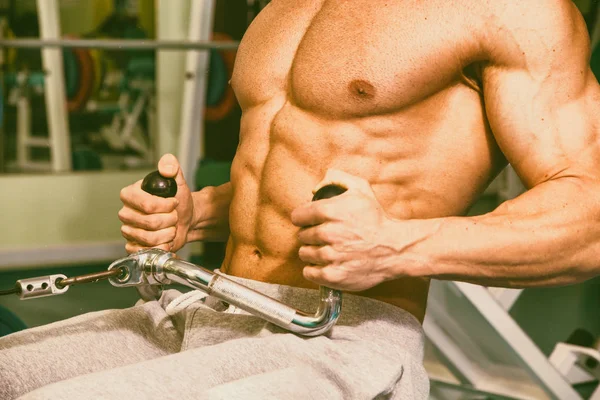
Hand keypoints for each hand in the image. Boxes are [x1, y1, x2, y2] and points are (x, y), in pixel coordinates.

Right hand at [118, 154, 194, 252]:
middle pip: (150, 223)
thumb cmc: (178, 199)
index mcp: (130, 194)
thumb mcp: (177, 180)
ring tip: (171, 226)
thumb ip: (172, 168)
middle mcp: (125, 213)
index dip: (166, 206)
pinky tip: (166, 239)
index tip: (174, 203)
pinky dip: (163, 246)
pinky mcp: (133, 246)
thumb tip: (167, 166)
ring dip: (168, 233)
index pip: (147, 205)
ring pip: (150, 238)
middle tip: (174, 216)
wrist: (185, 218)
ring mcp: (128, 230)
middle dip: (170, 220)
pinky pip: (147, 250)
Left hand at [291, 169, 398, 290]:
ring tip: (327, 249)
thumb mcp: (361, 189)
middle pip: (302, 235)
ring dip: (312, 252)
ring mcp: (331, 256)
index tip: (310, 221)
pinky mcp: (333, 276)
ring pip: (304, 253)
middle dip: (310, 234)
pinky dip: (314, 269)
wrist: (394, 249)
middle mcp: (328, 233)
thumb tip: (315, 188)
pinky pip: (310, 272)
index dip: (303, 218)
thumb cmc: (376, 219)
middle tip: (325, 236)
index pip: (298, 216)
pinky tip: (326, 264)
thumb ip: (337, 178)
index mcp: (331, 211)